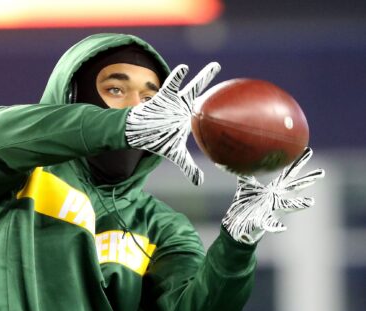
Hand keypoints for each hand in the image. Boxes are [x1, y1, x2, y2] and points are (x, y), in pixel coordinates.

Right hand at [125, 62, 220, 185]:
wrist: (139, 133)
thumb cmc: (158, 140)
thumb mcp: (176, 154)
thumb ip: (189, 167)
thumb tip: (200, 184)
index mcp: (189, 117)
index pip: (206, 110)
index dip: (218, 106)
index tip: (232, 100)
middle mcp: (183, 106)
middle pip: (199, 92)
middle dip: (207, 78)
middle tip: (218, 65)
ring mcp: (174, 101)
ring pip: (190, 87)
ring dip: (202, 77)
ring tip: (215, 66)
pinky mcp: (162, 98)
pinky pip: (171, 86)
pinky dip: (177, 78)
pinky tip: (184, 68)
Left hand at [222, 148, 324, 244]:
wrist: (236, 224)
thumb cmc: (244, 206)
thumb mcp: (246, 187)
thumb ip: (247, 174)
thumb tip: (246, 158)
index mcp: (274, 190)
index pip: (289, 174)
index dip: (298, 163)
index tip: (308, 150)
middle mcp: (275, 200)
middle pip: (293, 188)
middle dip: (307, 180)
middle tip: (321, 173)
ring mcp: (270, 211)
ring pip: (286, 206)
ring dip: (298, 204)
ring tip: (311, 202)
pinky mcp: (261, 222)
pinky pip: (269, 225)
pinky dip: (276, 227)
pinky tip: (283, 228)